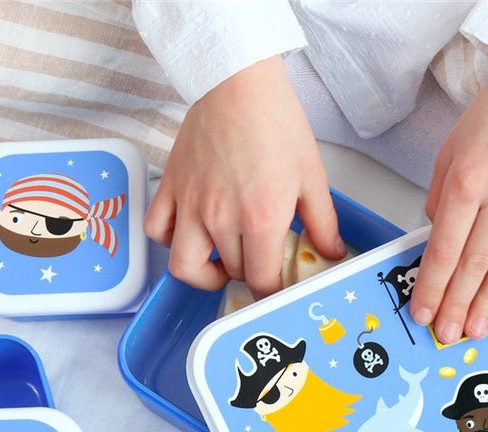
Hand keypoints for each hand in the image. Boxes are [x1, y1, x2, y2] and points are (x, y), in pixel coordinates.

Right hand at [145, 56, 344, 297]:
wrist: (238, 81)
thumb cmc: (276, 122)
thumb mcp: (312, 176)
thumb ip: (322, 222)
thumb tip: (330, 253)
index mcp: (261, 219)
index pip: (261, 283)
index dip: (271, 294)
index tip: (276, 289)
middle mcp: (221, 220)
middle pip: (230, 273)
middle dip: (247, 275)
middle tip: (259, 261)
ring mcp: (191, 206)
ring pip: (185, 267)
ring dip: (204, 274)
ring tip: (220, 263)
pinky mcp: (171, 188)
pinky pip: (157, 231)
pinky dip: (170, 242)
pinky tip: (191, 234)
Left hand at [412, 61, 487, 343]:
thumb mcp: (448, 156)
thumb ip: (440, 204)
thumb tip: (440, 248)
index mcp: (468, 182)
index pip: (444, 251)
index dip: (432, 288)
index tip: (423, 314)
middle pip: (475, 266)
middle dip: (457, 305)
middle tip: (447, 334)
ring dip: (487, 303)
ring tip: (475, 328)